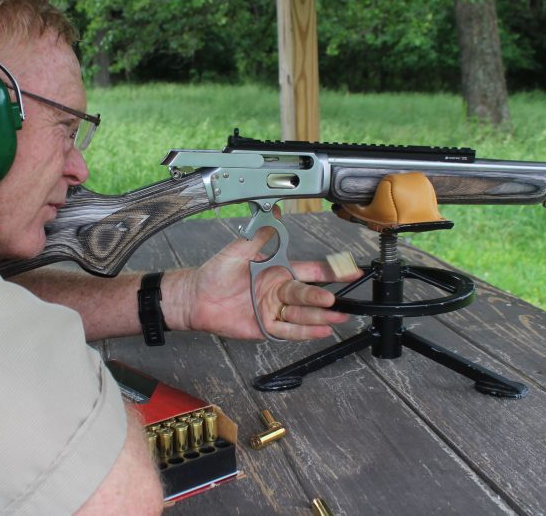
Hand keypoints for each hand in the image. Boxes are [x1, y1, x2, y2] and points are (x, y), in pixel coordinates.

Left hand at [171, 216, 361, 340]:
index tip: (350, 271)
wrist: (196, 297)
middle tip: (332, 300)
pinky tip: (320, 331)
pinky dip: (304, 332)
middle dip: (321, 298)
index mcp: (278, 270)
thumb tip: (274, 212)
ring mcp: (274, 310)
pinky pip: (288, 330)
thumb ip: (259, 235)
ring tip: (336, 318)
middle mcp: (280, 291)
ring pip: (302, 314)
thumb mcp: (238, 250)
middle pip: (306, 295)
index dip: (330, 271)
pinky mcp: (266, 327)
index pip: (310, 271)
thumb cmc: (215, 273)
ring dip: (319, 317)